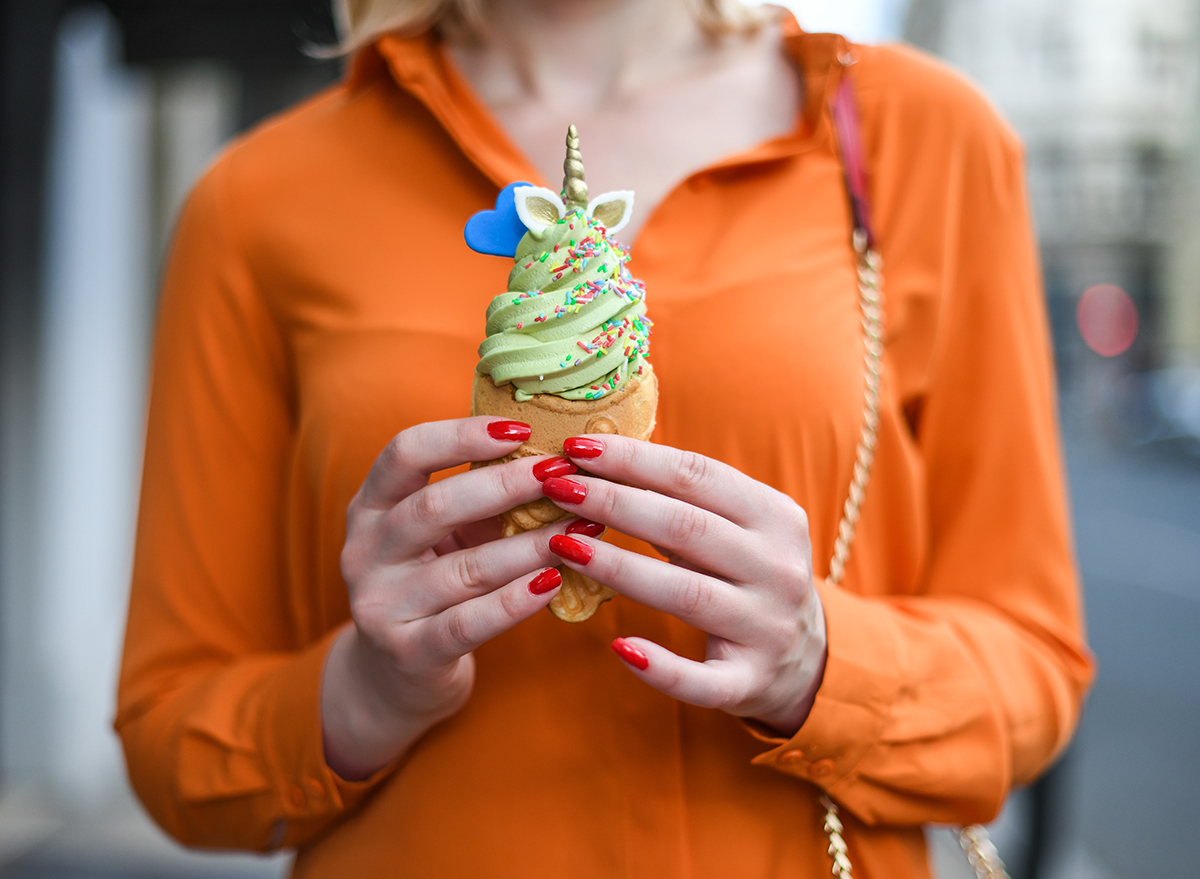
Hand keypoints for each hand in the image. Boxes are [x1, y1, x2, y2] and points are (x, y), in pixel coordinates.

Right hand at [322, 417, 573, 779]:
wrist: (397, 674)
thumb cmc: (435, 583)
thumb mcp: (446, 534)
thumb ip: (484, 496)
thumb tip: (558, 453)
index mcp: (371, 505)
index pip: (405, 452)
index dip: (462, 435)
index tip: (522, 430)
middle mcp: (364, 550)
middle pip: (435, 506)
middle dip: (506, 486)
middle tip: (562, 474)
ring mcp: (381, 604)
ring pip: (464, 568)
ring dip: (530, 544)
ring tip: (579, 528)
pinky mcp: (408, 652)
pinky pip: (468, 622)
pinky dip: (515, 600)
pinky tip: (553, 581)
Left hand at [543, 436, 827, 735]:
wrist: (806, 658)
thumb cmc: (746, 574)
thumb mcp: (737, 526)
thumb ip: (683, 497)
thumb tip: (598, 457)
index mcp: (775, 515)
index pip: (696, 475)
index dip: (633, 458)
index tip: (577, 446)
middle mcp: (777, 568)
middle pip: (686, 527)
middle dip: (614, 501)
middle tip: (556, 486)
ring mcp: (766, 627)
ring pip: (686, 593)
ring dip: (618, 567)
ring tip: (562, 545)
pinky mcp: (749, 681)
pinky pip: (700, 679)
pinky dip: (660, 667)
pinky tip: (619, 647)